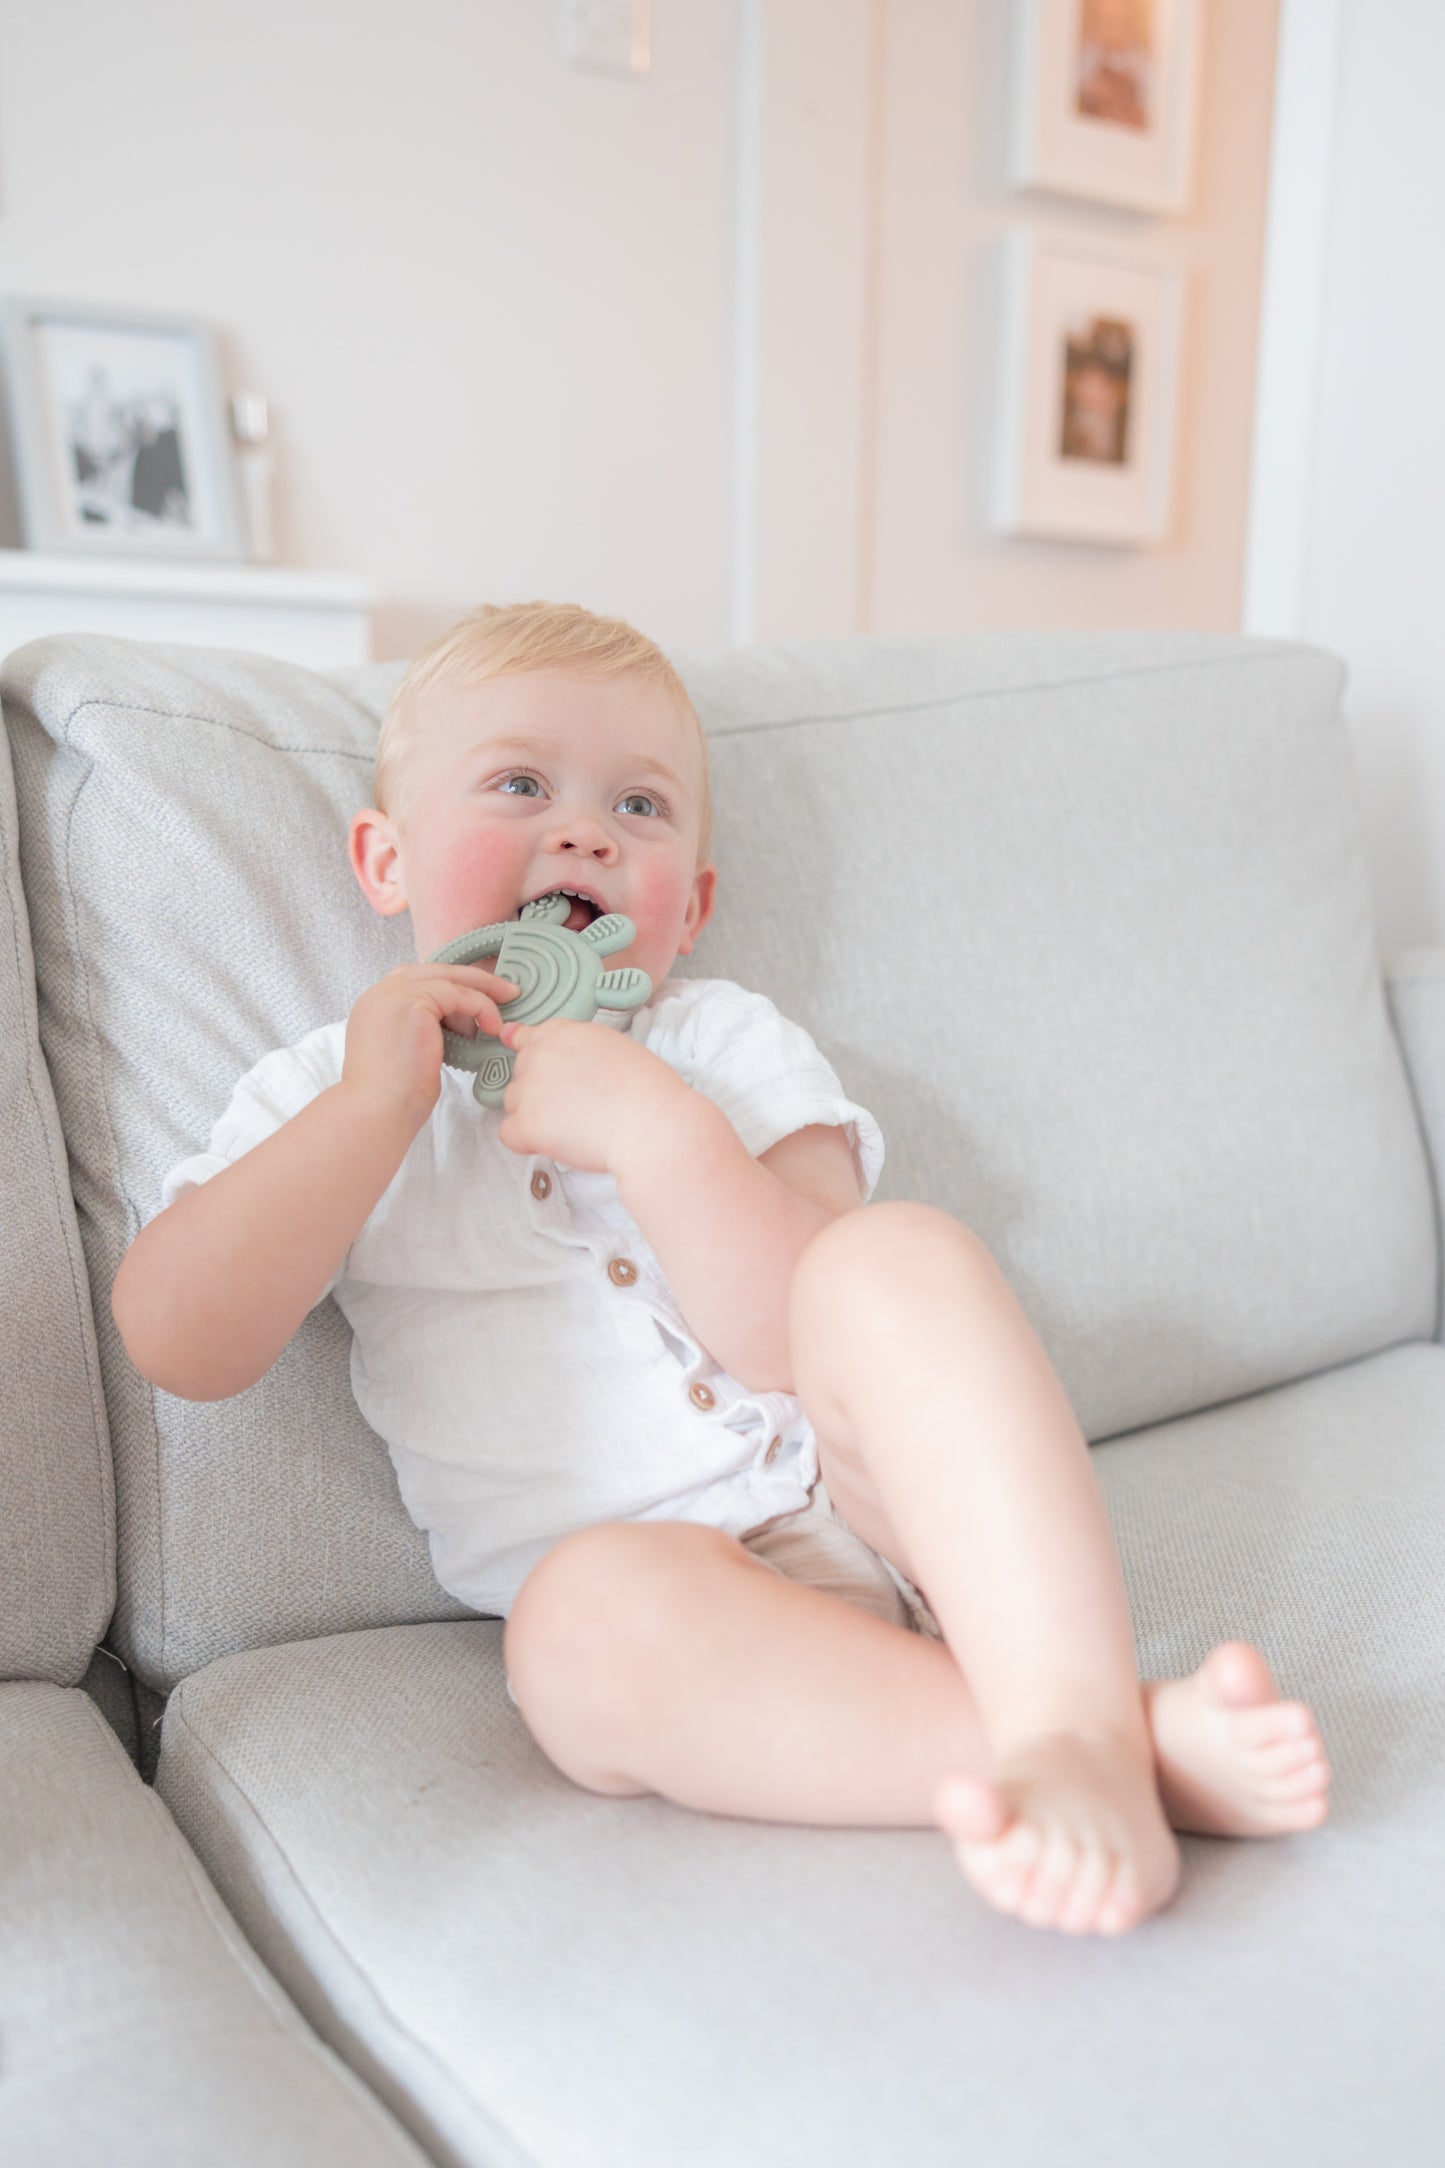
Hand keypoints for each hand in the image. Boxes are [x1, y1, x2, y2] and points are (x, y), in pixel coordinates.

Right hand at [342, 962, 518, 1129]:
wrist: (378, 1110)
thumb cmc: (394, 1097)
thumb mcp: (409, 1053)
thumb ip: (424, 1031)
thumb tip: (459, 1027)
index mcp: (376, 1006)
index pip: (417, 980)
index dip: (450, 987)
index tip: (477, 1000)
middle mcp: (381, 993)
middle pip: (435, 971)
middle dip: (473, 981)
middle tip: (506, 992)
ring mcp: (394, 993)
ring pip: (449, 978)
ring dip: (482, 993)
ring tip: (500, 1019)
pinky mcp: (412, 1000)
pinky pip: (458, 993)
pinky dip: (481, 1007)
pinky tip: (492, 1027)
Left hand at [496, 1018, 690, 1173]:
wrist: (650, 1123)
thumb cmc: (647, 1089)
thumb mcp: (615, 1049)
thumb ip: (578, 1047)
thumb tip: (548, 1052)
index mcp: (565, 1033)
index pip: (530, 1037)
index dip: (536, 1057)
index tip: (543, 1071)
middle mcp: (541, 1054)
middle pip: (521, 1073)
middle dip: (540, 1090)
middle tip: (577, 1107)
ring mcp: (530, 1089)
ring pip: (514, 1103)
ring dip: (534, 1116)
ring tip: (573, 1127)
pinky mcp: (527, 1123)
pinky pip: (508, 1134)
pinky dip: (528, 1143)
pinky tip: (557, 1144)